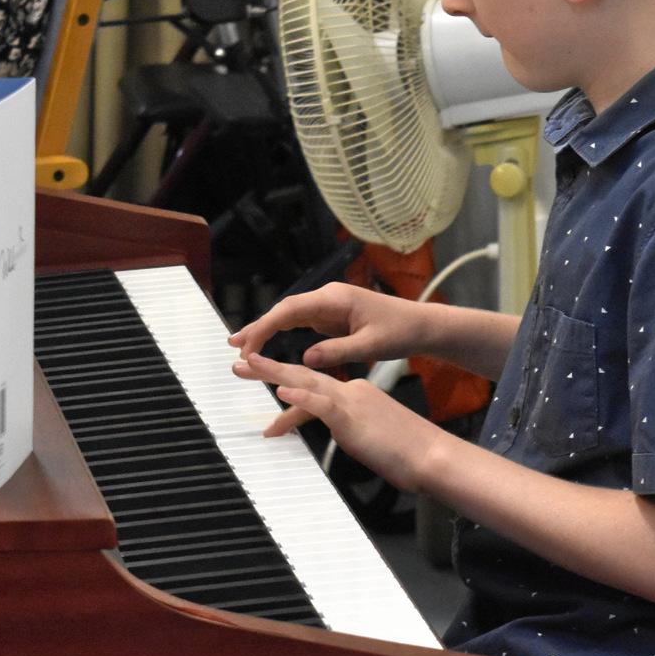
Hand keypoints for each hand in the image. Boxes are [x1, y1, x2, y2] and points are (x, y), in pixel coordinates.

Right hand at [227, 280, 430, 371]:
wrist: (420, 325)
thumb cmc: (399, 332)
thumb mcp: (370, 345)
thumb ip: (338, 351)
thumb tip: (306, 358)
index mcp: (334, 298)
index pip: (290, 310)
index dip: (266, 327)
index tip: (248, 345)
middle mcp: (327, 297)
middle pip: (284, 310)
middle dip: (258, 327)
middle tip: (234, 346)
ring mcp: (329, 306)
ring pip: (290, 316)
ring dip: (267, 330)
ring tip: (242, 346)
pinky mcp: (332, 316)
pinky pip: (300, 323)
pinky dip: (282, 332)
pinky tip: (268, 344)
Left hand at [233, 350, 445, 491]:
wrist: (431, 454)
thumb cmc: (409, 450)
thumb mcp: (373, 437)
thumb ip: (356, 431)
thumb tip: (349, 437)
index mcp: (355, 395)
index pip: (314, 389)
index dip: (286, 383)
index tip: (266, 384)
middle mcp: (350, 393)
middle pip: (302, 377)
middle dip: (269, 370)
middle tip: (241, 364)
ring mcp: (351, 403)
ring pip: (306, 383)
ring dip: (274, 374)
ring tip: (248, 367)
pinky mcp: (353, 418)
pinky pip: (322, 405)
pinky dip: (301, 398)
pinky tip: (282, 394)